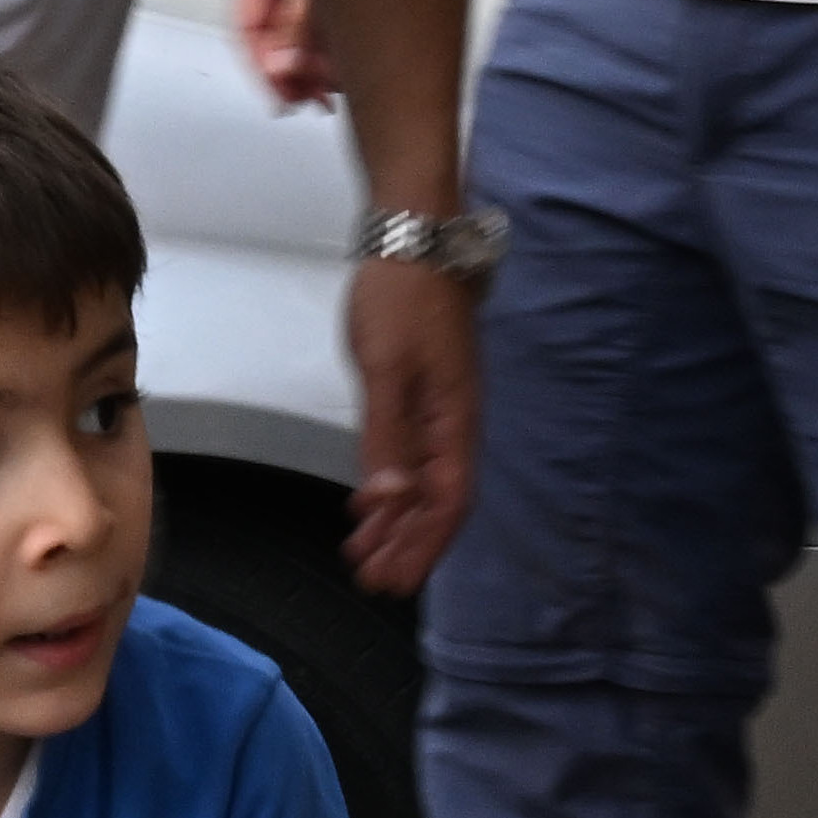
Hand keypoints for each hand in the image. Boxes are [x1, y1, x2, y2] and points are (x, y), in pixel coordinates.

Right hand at [232, 0, 337, 111]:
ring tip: (342, 78)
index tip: (285, 98)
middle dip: (297, 74)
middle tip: (320, 97)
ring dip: (320, 69)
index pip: (245, 30)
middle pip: (272, 44)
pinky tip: (350, 64)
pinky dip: (336, 54)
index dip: (263, 70)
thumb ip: (298, 20)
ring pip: (300, 45)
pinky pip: (323, 36)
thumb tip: (282, 66)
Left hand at [338, 247, 476, 594]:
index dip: (423, 546)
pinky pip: (411, 457)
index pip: (448, 502)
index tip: (395, 581)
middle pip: (438, 502)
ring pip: (423, 483)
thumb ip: (388, 437)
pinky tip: (368, 502)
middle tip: (373, 581)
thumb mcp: (387, 369)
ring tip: (364, 553)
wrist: (413, 235)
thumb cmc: (404, 295)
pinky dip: (391, 487)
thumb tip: (391, 500)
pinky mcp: (420, 394)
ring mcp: (439, 408)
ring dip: (396, 522)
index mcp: (454, 421)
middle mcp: (453, 422)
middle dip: (407, 546)